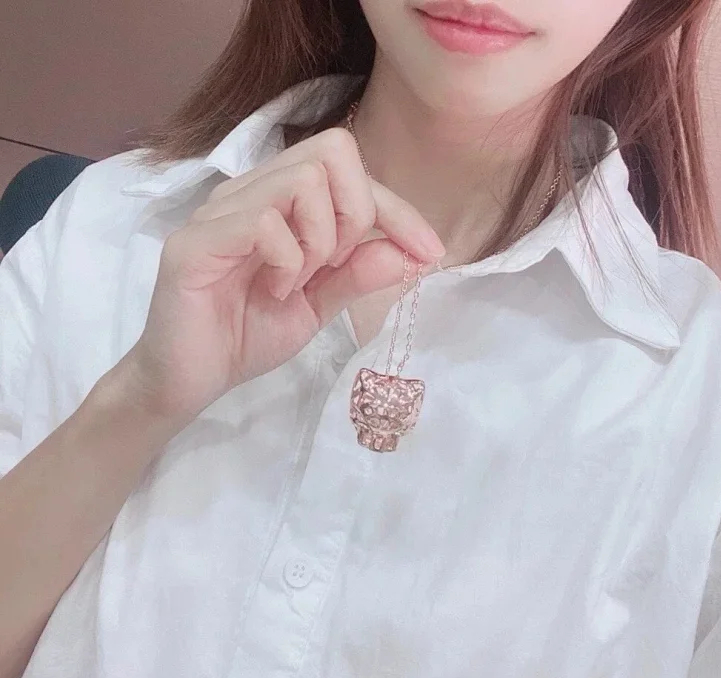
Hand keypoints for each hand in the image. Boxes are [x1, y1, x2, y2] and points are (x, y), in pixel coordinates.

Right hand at [120, 127, 445, 423]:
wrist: (190, 380)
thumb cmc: (248, 336)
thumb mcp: (320, 304)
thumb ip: (360, 273)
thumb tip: (412, 251)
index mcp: (278, 200)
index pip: (349, 168)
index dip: (396, 208)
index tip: (428, 251)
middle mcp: (249, 191)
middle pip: (331, 152)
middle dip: (356, 213)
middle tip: (335, 265)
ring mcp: (219, 210)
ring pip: (301, 181)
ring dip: (320, 239)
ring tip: (299, 281)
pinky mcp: (195, 241)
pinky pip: (263, 222)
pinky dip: (288, 260)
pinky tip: (275, 291)